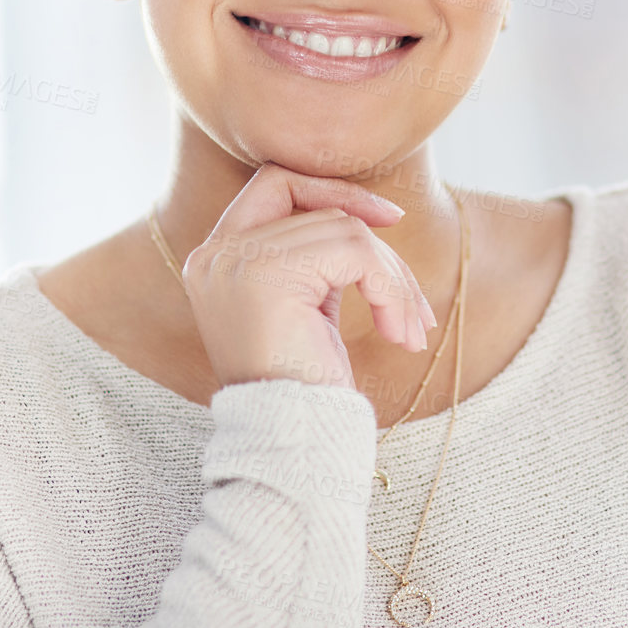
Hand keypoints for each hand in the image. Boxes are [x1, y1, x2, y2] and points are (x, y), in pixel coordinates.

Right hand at [179, 162, 438, 391]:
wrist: (292, 442)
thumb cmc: (304, 384)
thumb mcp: (307, 306)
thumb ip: (318, 256)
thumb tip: (372, 213)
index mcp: (215, 257)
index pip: (276, 185)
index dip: (333, 192)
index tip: (387, 219)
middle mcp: (215, 253)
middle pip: (320, 209)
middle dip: (379, 250)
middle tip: (413, 303)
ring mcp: (235, 259)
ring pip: (345, 229)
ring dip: (393, 280)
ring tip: (408, 329)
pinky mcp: (266, 273)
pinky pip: (356, 252)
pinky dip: (390, 289)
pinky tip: (399, 332)